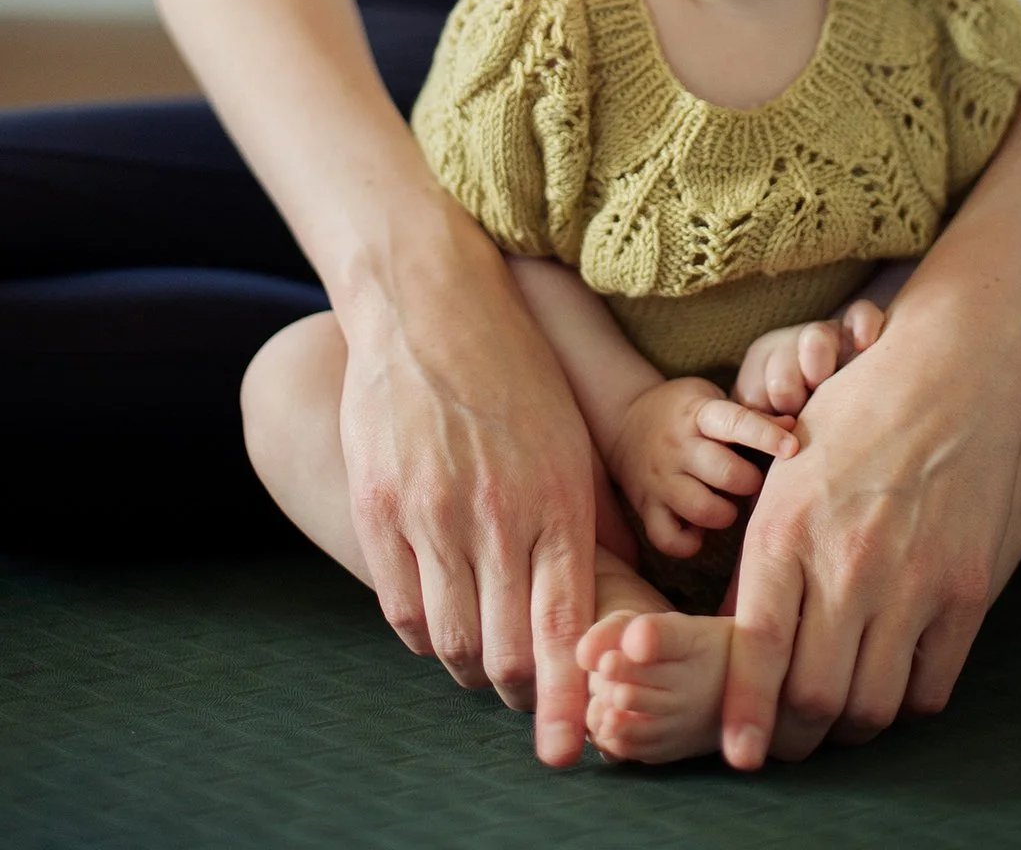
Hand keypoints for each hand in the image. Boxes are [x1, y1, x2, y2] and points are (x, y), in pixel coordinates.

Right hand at [338, 217, 599, 767]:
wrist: (430, 303)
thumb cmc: (514, 373)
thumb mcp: (569, 441)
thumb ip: (586, 521)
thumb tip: (609, 595)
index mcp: (558, 500)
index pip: (565, 630)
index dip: (568, 702)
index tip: (571, 750)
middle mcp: (497, 516)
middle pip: (504, 655)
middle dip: (519, 693)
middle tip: (526, 696)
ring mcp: (431, 513)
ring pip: (449, 642)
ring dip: (468, 666)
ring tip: (481, 657)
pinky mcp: (378, 506)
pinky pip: (400, 607)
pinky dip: (422, 633)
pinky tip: (438, 618)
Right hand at [607, 376, 797, 557]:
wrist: (624, 421)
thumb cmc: (684, 412)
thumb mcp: (712, 400)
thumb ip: (749, 417)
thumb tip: (792, 426)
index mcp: (698, 414)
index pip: (735, 422)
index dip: (766, 436)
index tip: (793, 447)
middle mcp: (677, 447)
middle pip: (725, 473)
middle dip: (749, 482)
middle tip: (748, 480)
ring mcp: (660, 480)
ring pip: (701, 509)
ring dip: (724, 514)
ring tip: (726, 504)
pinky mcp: (645, 507)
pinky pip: (668, 539)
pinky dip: (689, 543)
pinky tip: (699, 530)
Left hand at [720, 310, 1020, 768]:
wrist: (949, 375)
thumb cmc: (854, 417)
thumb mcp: (785, 477)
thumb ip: (761, 560)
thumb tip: (739, 637)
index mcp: (786, 531)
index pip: (755, 650)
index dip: (744, 716)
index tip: (741, 754)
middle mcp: (845, 563)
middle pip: (813, 697)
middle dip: (794, 734)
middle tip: (789, 737)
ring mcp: (911, 581)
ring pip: (871, 705)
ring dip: (850, 726)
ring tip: (840, 715)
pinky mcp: (965, 589)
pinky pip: (932, 687)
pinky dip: (908, 703)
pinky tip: (894, 682)